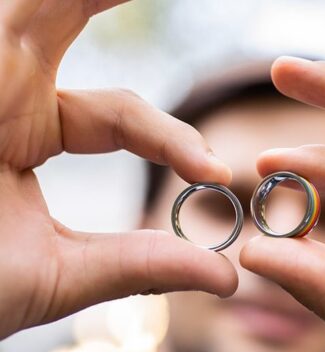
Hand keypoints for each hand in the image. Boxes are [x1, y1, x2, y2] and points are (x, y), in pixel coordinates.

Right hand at [0, 0, 236, 339]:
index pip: (120, 116)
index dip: (172, 141)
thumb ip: (141, 265)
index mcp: (26, 131)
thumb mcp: (60, 273)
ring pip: (42, 1)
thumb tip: (229, 278)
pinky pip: (16, 6)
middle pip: (70, 19)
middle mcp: (1, 90)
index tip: (214, 172)